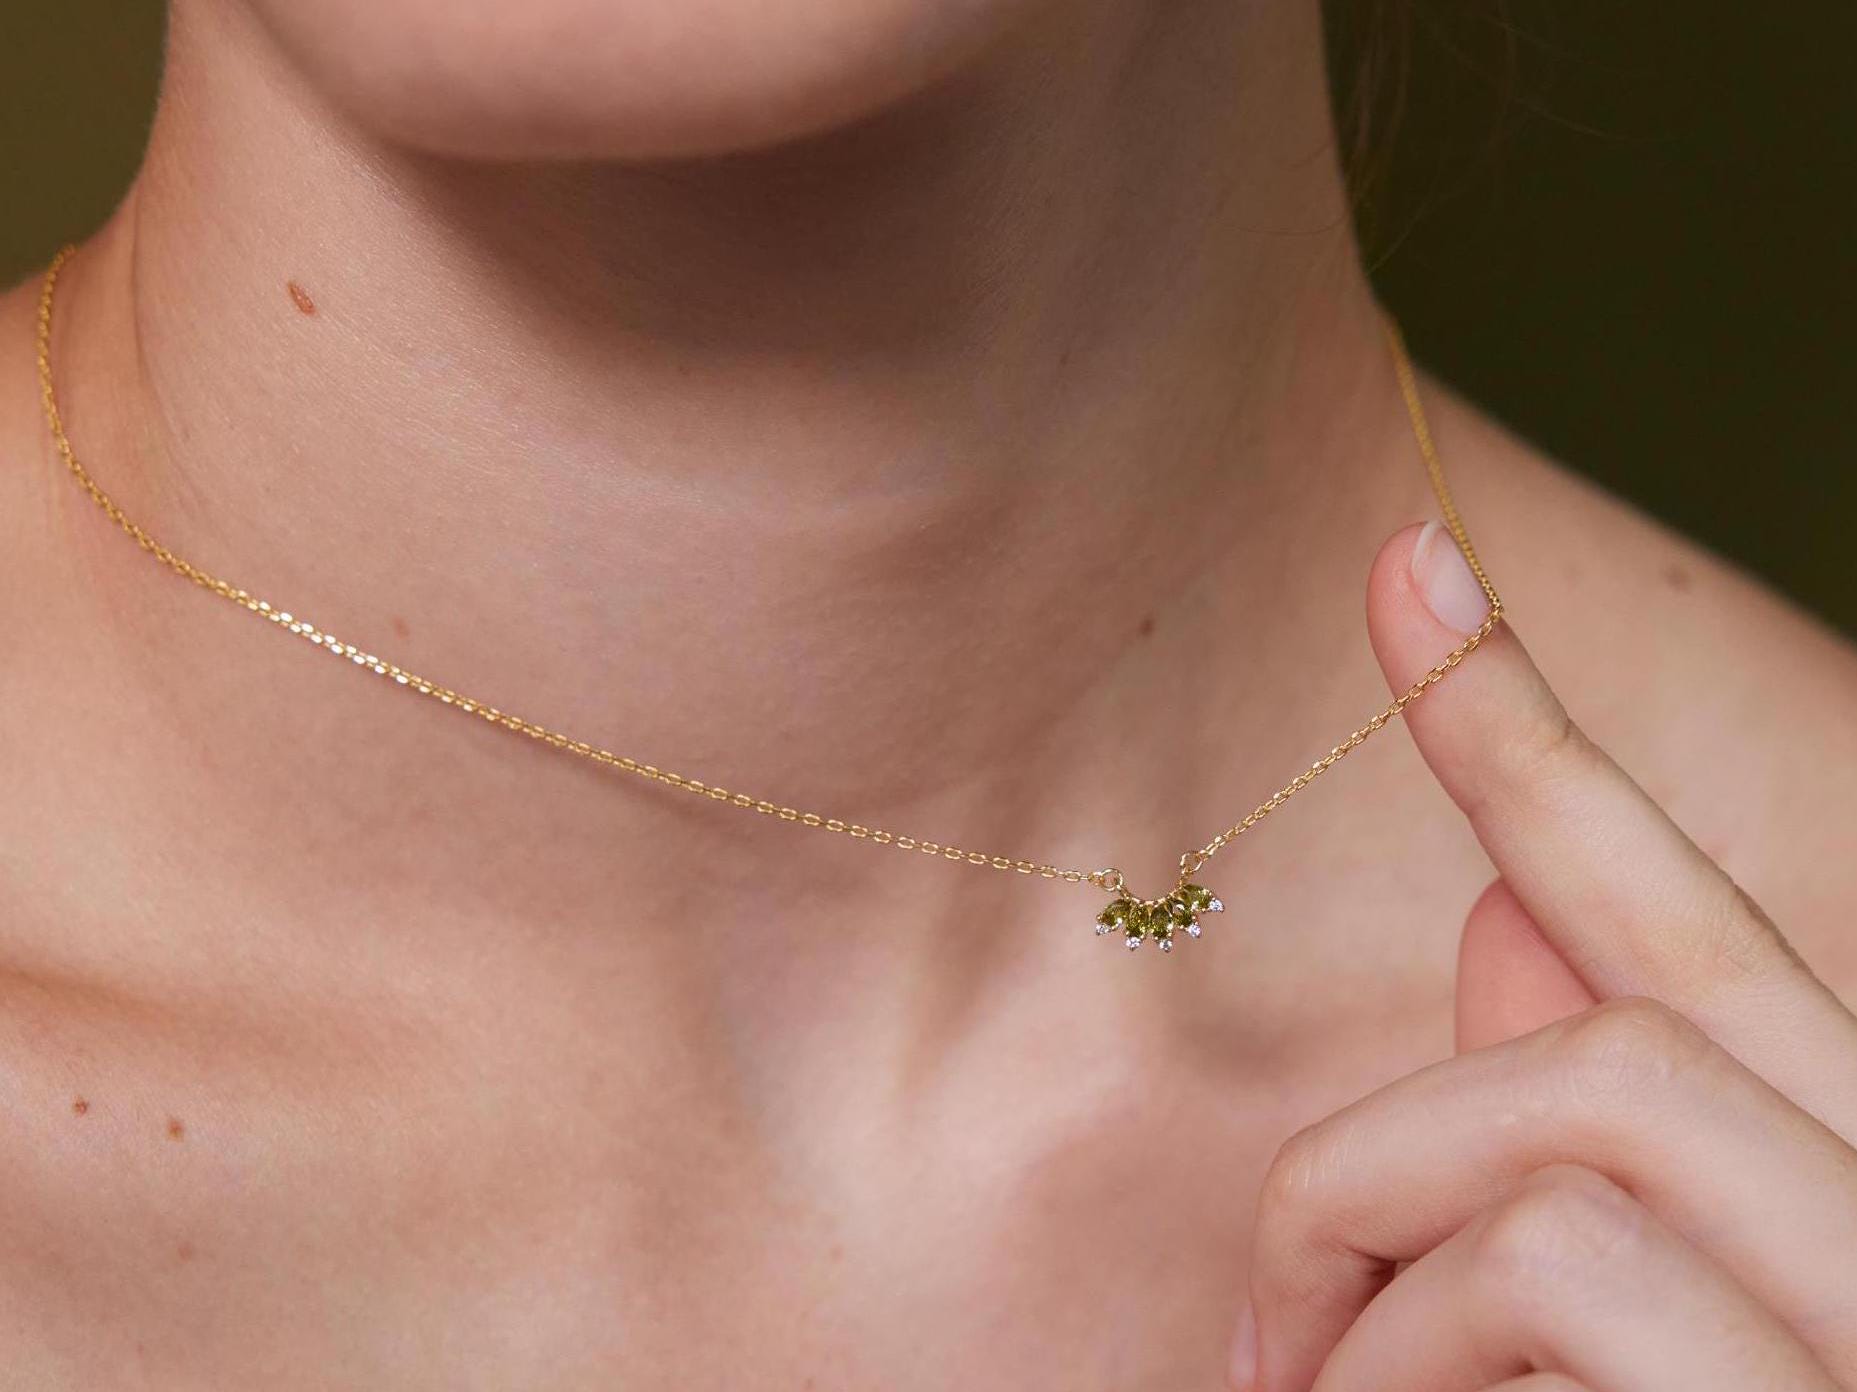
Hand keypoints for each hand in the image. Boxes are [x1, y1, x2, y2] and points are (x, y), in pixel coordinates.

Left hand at [1229, 522, 1856, 1391]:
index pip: (1683, 924)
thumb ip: (1541, 1144)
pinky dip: (1397, 1364)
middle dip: (1369, 1163)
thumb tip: (1501, 915)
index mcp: (1826, 1190)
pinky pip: (1557, 1260)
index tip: (1408, 561)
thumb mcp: (1576, 1341)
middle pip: (1616, 1022)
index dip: (1532, 745)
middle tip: (1271, 1342)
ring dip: (1374, 1271)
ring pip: (1581, 1100)